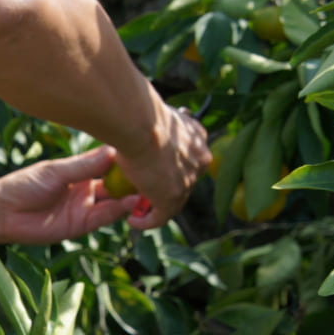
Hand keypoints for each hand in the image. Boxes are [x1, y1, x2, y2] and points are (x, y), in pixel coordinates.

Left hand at [0, 146, 141, 243]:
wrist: (4, 212)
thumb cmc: (24, 185)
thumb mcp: (56, 172)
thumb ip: (84, 165)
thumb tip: (112, 150)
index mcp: (80, 171)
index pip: (111, 164)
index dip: (128, 160)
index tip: (146, 150)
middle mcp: (87, 188)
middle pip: (119, 184)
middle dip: (136, 181)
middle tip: (154, 174)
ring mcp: (85, 207)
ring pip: (116, 202)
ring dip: (132, 197)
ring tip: (145, 190)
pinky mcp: (81, 225)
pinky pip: (105, 218)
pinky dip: (119, 212)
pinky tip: (130, 203)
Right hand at [115, 104, 211, 229]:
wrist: (141, 123)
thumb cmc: (142, 112)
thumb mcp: (155, 113)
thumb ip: (155, 121)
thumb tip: (139, 114)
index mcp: (198, 138)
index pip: (187, 159)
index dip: (170, 168)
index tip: (153, 172)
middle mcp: (200, 160)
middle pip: (183, 181)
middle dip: (164, 189)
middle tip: (142, 194)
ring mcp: (188, 181)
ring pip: (173, 200)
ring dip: (155, 207)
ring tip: (136, 211)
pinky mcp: (172, 198)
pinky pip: (160, 218)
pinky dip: (146, 222)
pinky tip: (132, 221)